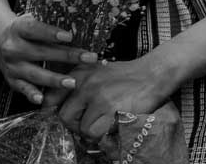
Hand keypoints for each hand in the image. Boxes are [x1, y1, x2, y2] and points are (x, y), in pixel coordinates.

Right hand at [0, 12, 98, 107]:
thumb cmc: (24, 29)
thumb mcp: (31, 20)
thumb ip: (48, 25)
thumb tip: (77, 28)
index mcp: (18, 28)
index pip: (35, 29)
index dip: (51, 33)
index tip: (69, 36)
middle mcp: (13, 48)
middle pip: (40, 52)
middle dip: (66, 56)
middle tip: (88, 58)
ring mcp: (11, 65)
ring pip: (34, 73)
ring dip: (54, 79)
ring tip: (72, 82)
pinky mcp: (11, 79)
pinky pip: (22, 88)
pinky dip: (31, 94)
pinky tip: (42, 99)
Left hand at [59, 49, 179, 142]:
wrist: (154, 73)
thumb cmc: (128, 76)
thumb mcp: (99, 73)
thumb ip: (80, 87)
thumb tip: (59, 108)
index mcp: (80, 73)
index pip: (51, 97)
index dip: (52, 111)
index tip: (60, 117)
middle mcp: (85, 83)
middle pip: (64, 116)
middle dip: (76, 125)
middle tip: (90, 123)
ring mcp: (97, 96)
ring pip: (81, 128)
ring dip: (92, 130)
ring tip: (105, 122)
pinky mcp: (109, 108)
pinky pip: (95, 131)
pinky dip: (103, 133)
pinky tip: (113, 123)